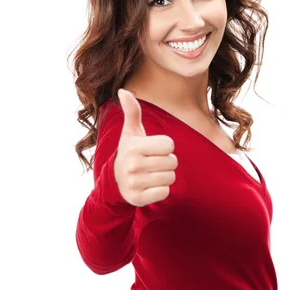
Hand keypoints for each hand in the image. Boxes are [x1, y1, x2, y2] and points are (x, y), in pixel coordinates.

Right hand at [113, 89, 177, 206]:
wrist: (115, 181)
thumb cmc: (130, 152)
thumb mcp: (130, 132)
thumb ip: (132, 112)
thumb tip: (123, 91)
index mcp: (134, 147)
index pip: (170, 144)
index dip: (165, 147)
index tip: (153, 149)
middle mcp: (132, 165)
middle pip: (173, 162)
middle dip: (167, 162)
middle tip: (153, 163)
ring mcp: (134, 183)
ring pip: (170, 177)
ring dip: (165, 176)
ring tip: (151, 174)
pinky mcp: (138, 199)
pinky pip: (165, 192)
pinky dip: (161, 190)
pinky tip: (149, 186)